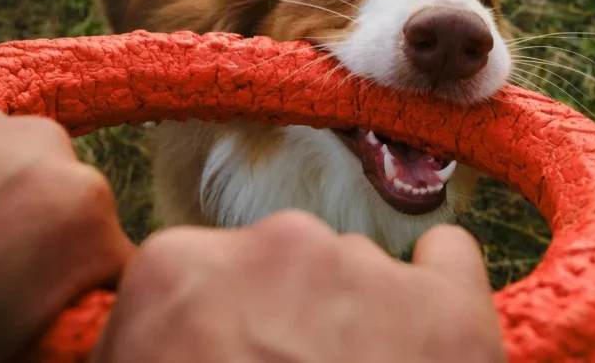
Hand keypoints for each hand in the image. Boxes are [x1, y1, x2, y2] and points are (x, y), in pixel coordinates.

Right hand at [93, 210, 503, 362]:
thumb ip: (146, 348)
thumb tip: (171, 348)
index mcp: (180, 270)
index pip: (195, 279)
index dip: (207, 336)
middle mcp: (276, 246)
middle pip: (283, 271)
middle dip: (284, 325)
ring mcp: (368, 272)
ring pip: (356, 276)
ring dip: (353, 326)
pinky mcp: (448, 311)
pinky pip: (447, 259)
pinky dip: (435, 297)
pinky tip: (423, 346)